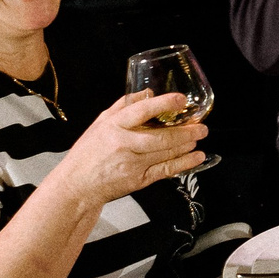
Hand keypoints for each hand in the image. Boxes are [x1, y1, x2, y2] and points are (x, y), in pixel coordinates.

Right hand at [60, 90, 205, 204]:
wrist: (77, 185)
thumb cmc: (88, 153)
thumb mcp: (100, 123)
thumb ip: (123, 106)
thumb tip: (147, 92)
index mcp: (114, 126)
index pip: (142, 110)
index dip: (164, 103)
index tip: (180, 99)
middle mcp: (124, 144)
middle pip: (161, 136)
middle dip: (185, 131)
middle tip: (201, 126)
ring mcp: (132, 164)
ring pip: (166, 153)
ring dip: (186, 145)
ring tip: (198, 137)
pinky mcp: (138, 180)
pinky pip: (165, 170)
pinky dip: (184, 164)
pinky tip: (196, 157)